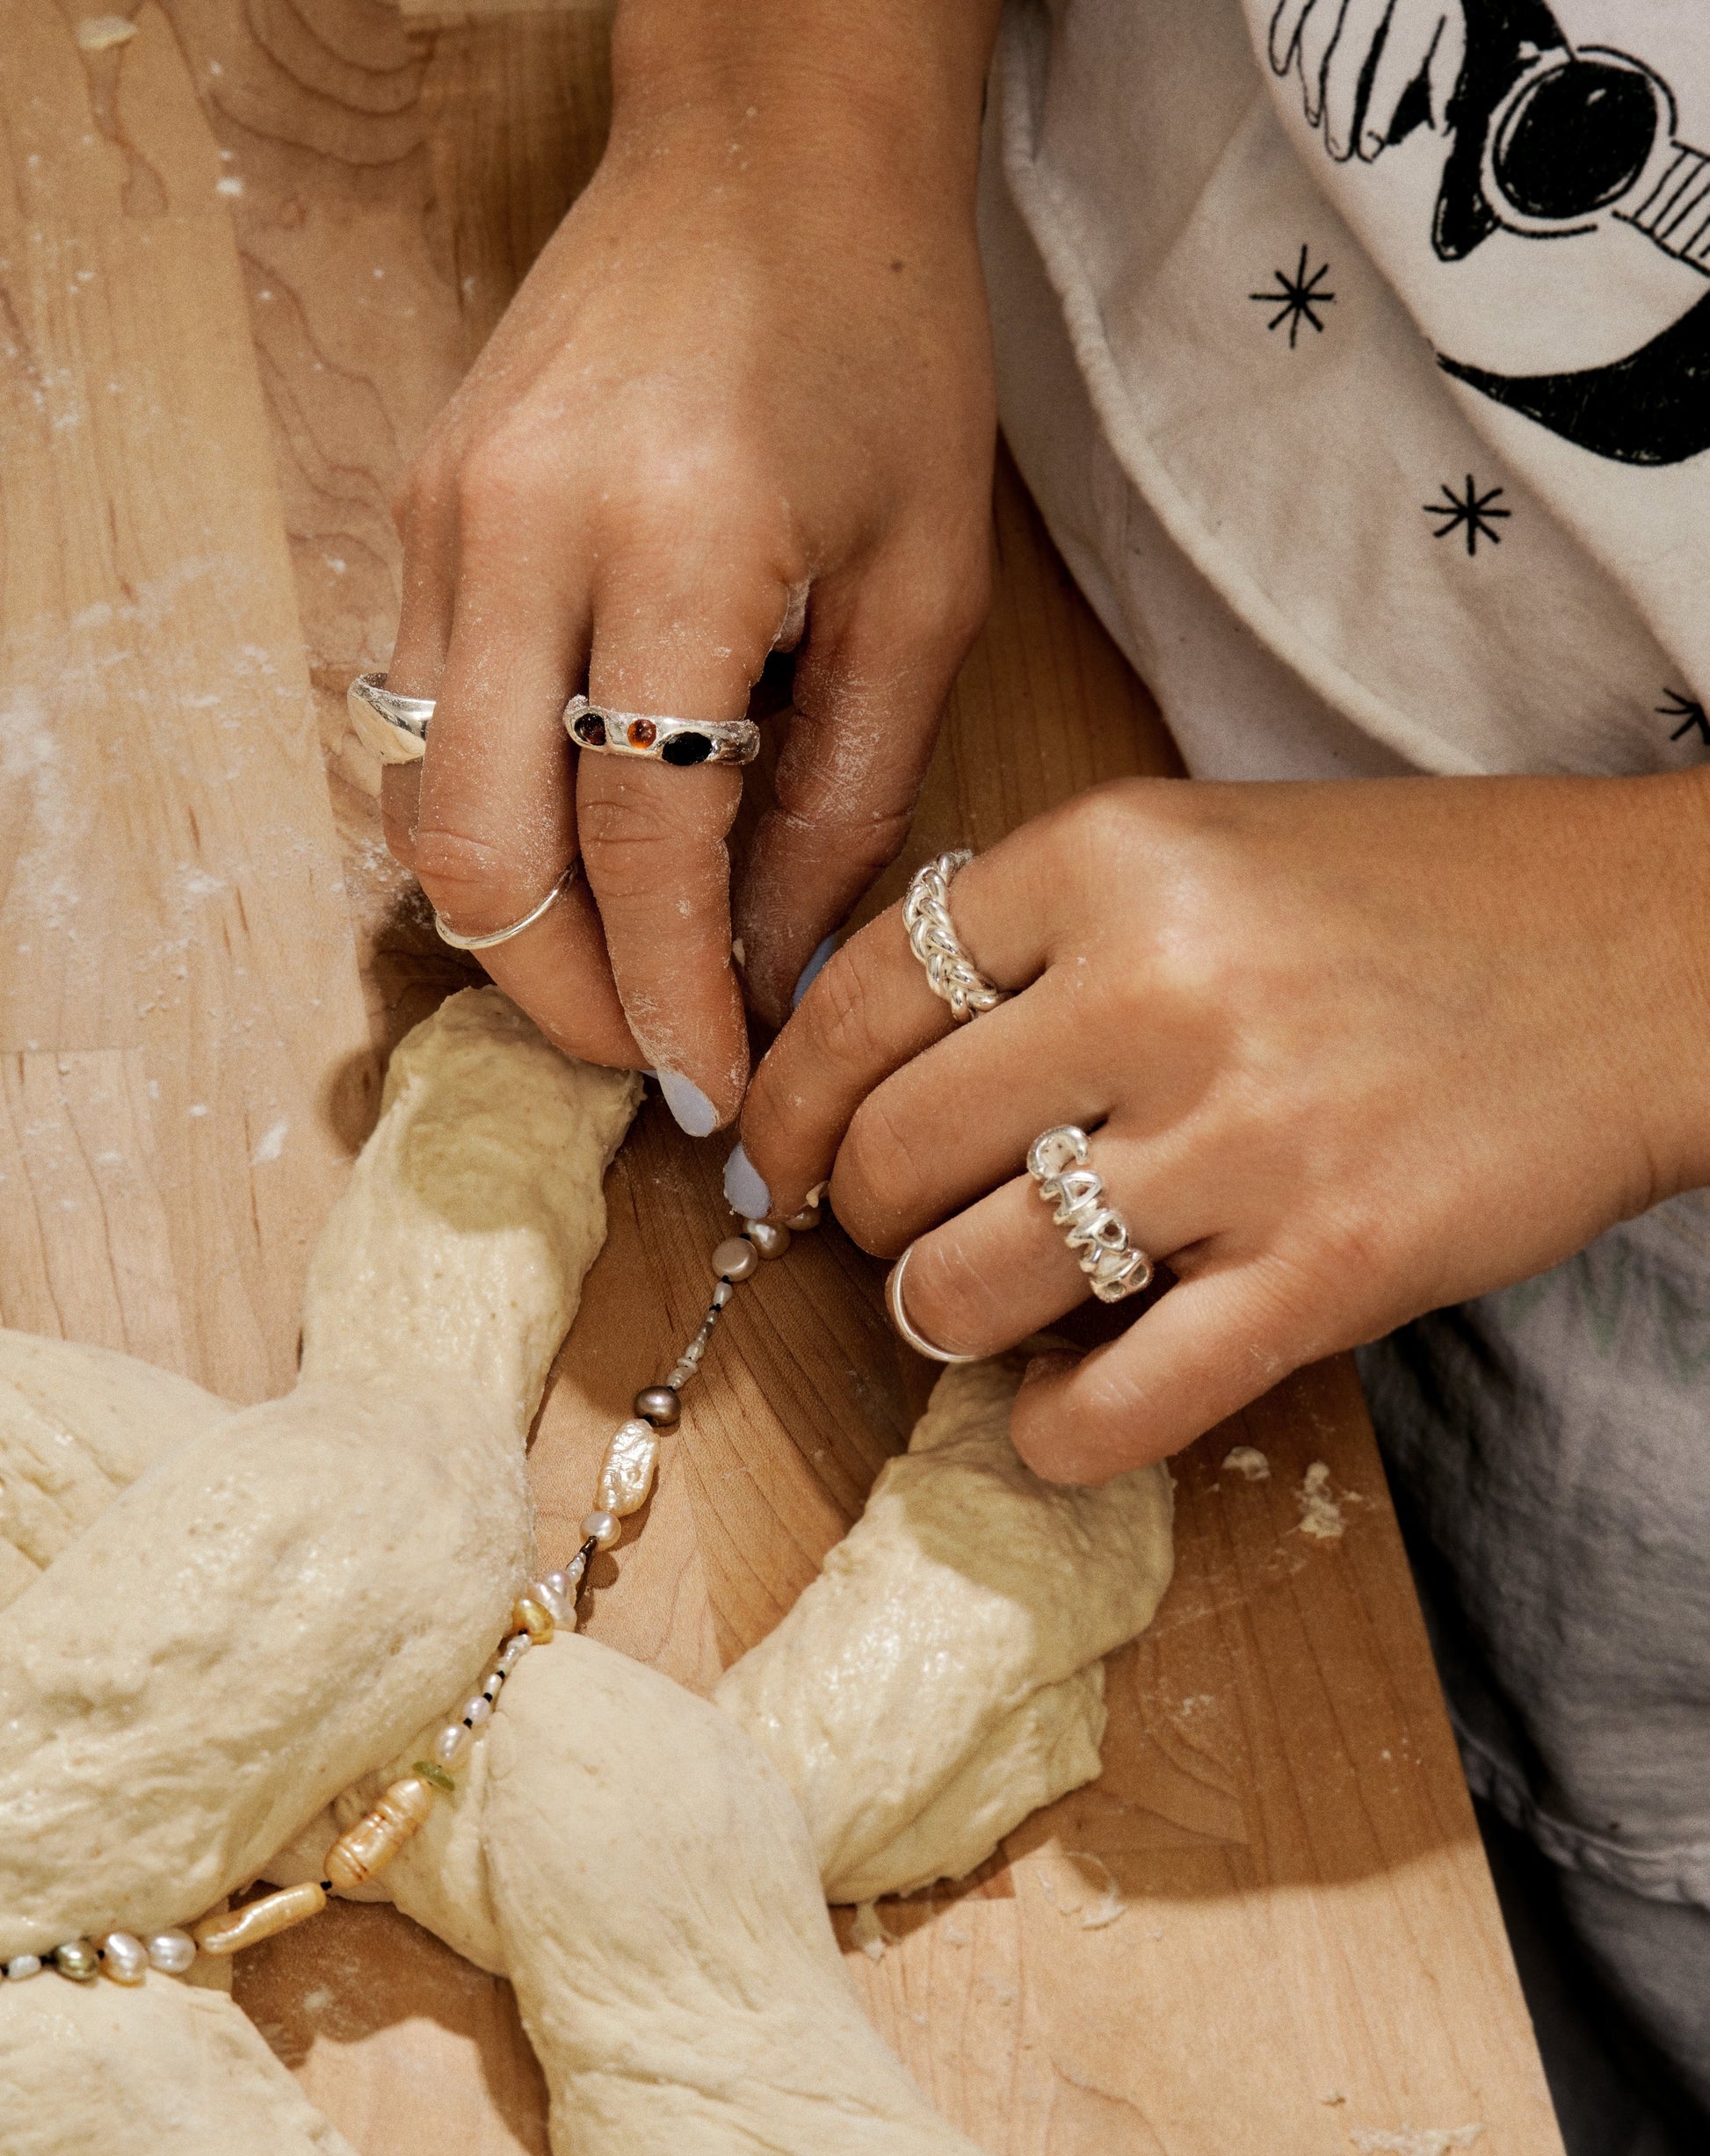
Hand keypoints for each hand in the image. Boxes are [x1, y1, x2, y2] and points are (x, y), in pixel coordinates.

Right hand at [383, 3, 997, 1128]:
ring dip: (516, 923)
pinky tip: (586, 850)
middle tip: (657, 1060)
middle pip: (480, 857)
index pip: (635, 851)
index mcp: (675, 547)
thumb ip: (844, 798)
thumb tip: (776, 971)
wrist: (763, 146)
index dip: (673, 999)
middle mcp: (521, 536)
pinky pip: (420, 720)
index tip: (716, 1090)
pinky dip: (494, 818)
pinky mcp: (415, 511)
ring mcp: (442, 520)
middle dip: (566, 998)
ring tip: (629, 973)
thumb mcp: (922, 587)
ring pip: (421, 803)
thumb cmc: (877, 345)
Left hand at [734, 769, 1709, 1480]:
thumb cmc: (1420, 903)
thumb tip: (855, 1056)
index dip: (785, 1101)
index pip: (856, 999)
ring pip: (969, 1281)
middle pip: (893, 1152)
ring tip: (980, 1306)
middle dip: (864, 1217)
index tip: (773, 1154)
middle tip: (900, 1230)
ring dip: (943, 1317)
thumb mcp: (1207, 848)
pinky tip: (1059, 1413)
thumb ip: (1039, 931)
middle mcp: (1159, 986)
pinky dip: (1056, 1432)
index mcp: (1112, 853)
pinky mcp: (1328, 1269)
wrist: (1652, 957)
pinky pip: (1114, 1401)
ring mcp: (1245, 1137)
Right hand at [1268, 0, 1465, 161]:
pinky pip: (1292, 2)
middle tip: (1338, 150)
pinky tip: (1279, 65)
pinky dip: (1282, 33)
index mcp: (1421, 0)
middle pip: (1350, 57)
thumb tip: (1442, 123)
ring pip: (1319, 34)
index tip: (1368, 151)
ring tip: (1313, 117)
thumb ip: (1449, 64)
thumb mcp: (1454, 11)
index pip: (1395, 61)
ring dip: (1312, 81)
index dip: (1379, 110)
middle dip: (1341, 109)